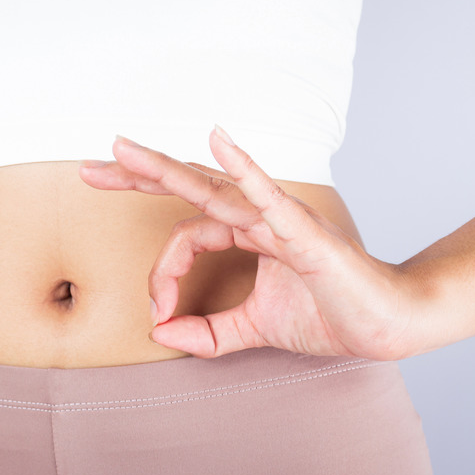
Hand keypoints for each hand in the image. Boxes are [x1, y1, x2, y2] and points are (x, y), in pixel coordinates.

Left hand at [77, 126, 424, 360]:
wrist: (385, 326)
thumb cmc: (330, 316)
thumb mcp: (254, 329)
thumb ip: (210, 333)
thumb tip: (161, 335)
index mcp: (246, 233)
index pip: (185, 236)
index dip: (161, 273)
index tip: (158, 312)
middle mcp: (257, 217)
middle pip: (187, 188)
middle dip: (137, 177)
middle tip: (89, 168)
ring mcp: (278, 218)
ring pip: (212, 188)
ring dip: (164, 169)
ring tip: (121, 149)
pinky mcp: (301, 231)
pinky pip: (266, 195)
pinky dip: (242, 168)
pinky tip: (218, 138)